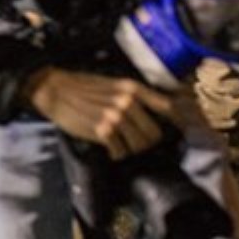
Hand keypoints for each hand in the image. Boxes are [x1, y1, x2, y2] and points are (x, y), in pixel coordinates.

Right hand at [22, 67, 174, 159]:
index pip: (168, 107)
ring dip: (130, 149)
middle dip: (146, 142)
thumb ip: (135, 97)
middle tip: (133, 142)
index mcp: (133, 88)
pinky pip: (120, 152)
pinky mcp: (103, 130)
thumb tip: (160, 114)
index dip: (180, 122)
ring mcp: (116, 116)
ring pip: (139, 146)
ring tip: (118, 144)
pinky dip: (115, 154)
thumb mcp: (113, 85)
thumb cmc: (82, 88)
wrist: (54, 90)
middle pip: (155, 134)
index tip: (184, 132)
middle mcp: (128, 101)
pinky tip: (108, 148)